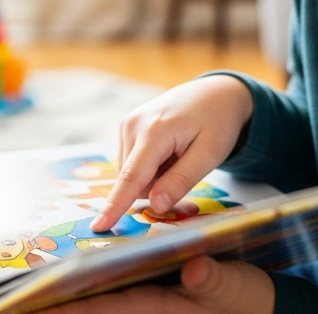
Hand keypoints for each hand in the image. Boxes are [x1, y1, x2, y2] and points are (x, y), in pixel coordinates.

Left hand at [42, 256, 275, 313]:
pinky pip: (116, 292)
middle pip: (93, 307)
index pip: (104, 309)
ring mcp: (148, 302)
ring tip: (34, 292)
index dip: (70, 309)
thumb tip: (192, 272)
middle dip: (58, 306)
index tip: (35, 309)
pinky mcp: (154, 294)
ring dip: (72, 297)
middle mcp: (146, 307)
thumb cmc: (244, 296)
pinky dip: (94, 286)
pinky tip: (76, 277)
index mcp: (158, 306)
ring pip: (102, 300)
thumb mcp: (233, 285)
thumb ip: (212, 279)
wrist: (260, 304)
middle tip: (18, 303)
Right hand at [91, 75, 252, 231]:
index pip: (131, 177)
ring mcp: (127, 124)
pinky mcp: (126, 127)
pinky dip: (150, 167)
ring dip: (153, 177)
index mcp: (155, 131)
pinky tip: (168, 152)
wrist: (215, 92)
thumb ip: (182, 180)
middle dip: (156, 188)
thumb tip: (156, 206)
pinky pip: (131, 163)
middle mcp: (132, 125)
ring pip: (131, 174)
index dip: (116, 205)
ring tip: (178, 156)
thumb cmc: (218, 122)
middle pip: (133, 180)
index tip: (99, 226)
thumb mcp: (210, 154)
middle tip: (186, 168)